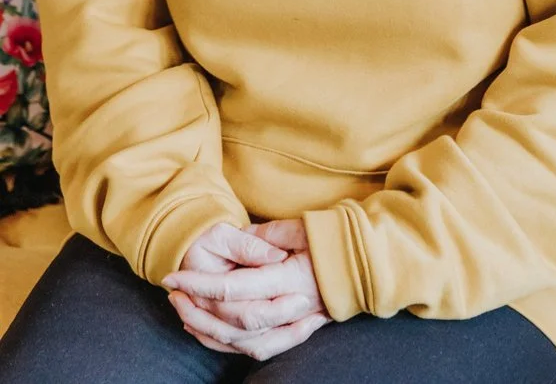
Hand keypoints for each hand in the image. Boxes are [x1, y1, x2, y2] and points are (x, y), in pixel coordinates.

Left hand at [164, 218, 331, 360]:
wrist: (362, 263)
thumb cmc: (331, 240)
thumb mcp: (302, 226)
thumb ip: (269, 234)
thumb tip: (242, 238)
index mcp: (290, 278)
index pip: (236, 287)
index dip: (200, 284)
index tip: (174, 276)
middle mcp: (291, 307)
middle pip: (234, 320)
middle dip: (198, 307)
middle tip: (173, 290)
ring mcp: (293, 324)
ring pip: (241, 342)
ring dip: (206, 329)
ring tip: (182, 309)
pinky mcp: (292, 332)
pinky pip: (254, 350)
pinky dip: (226, 345)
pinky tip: (205, 332)